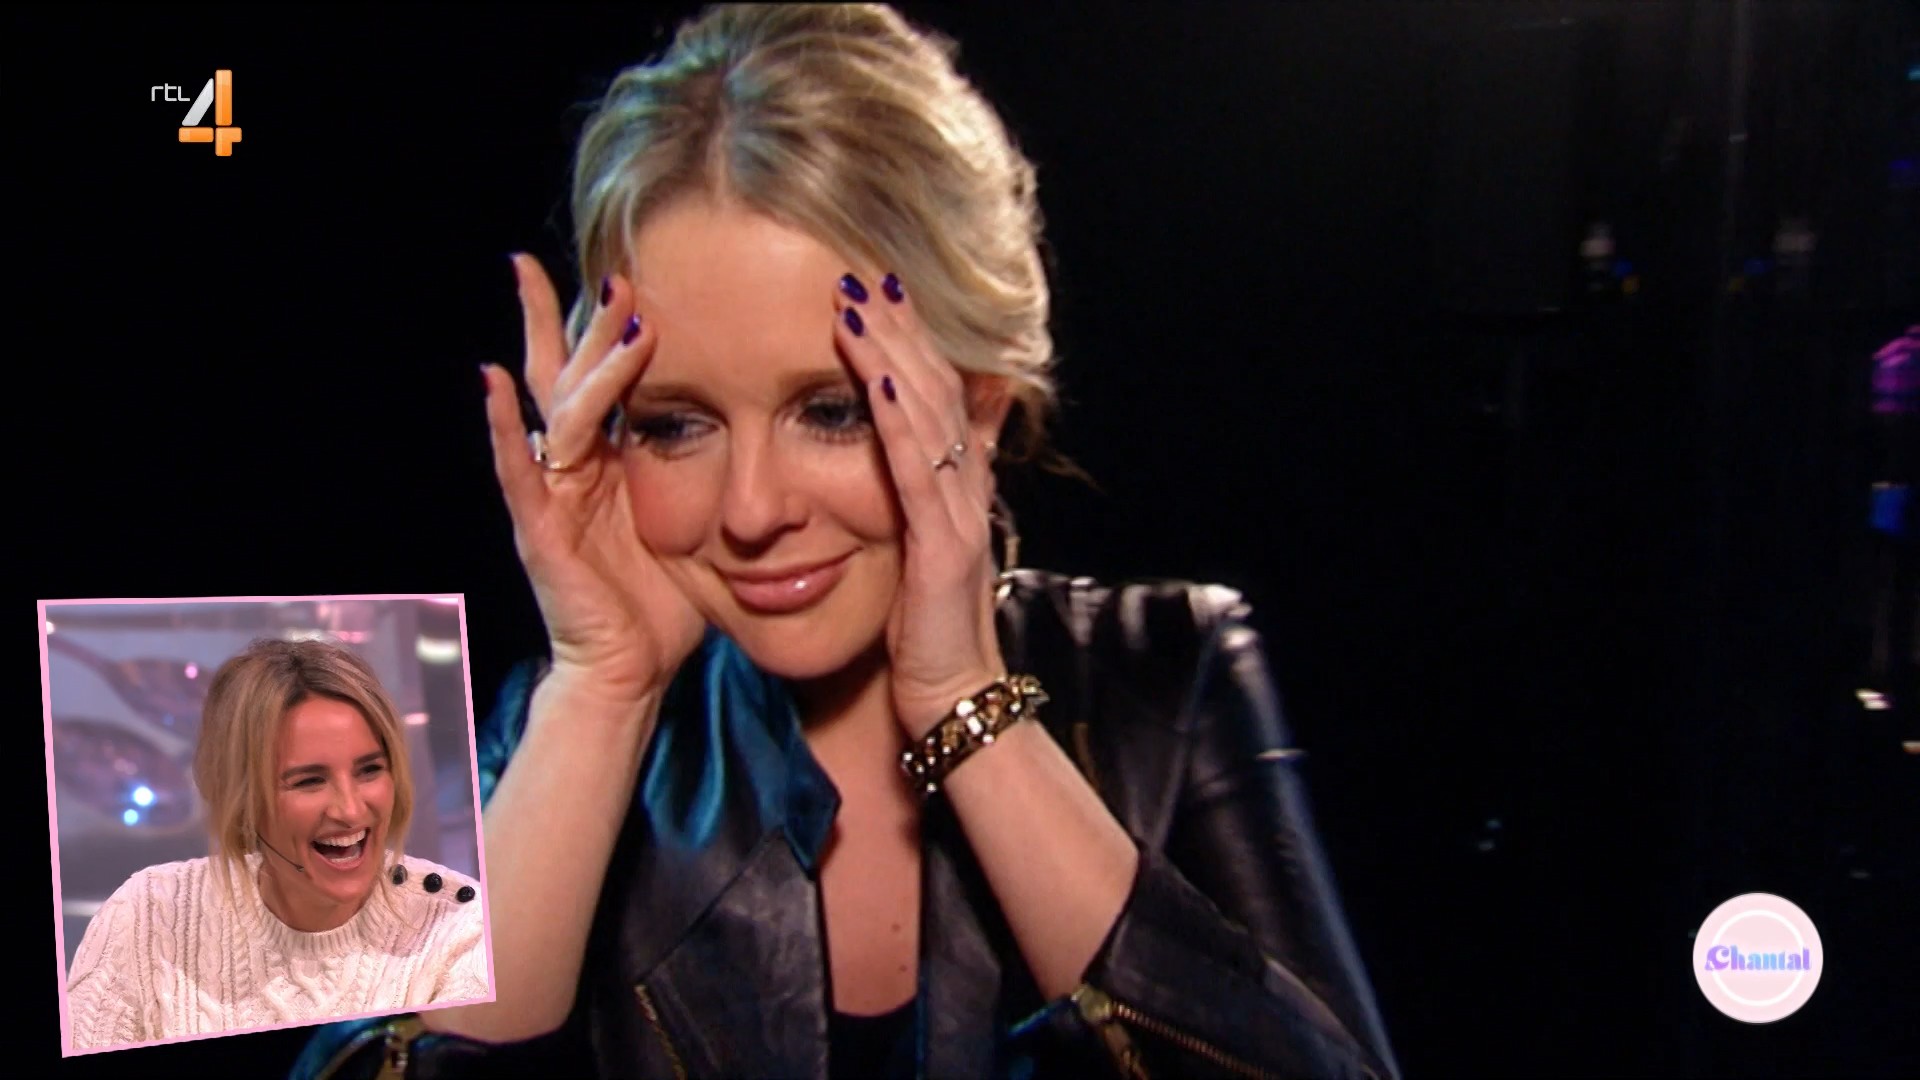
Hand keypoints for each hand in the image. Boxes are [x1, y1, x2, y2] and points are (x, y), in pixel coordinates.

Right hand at [482, 255, 705, 706]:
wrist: (629, 672)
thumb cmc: (660, 604)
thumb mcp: (691, 522)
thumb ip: (705, 474)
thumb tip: (763, 430)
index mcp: (607, 464)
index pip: (602, 381)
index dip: (610, 330)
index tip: (628, 274)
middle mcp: (571, 469)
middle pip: (568, 377)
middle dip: (584, 321)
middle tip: (608, 268)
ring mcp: (550, 495)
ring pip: (562, 410)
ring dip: (583, 359)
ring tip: (604, 312)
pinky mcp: (539, 530)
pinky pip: (518, 469)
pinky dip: (503, 427)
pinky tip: (494, 383)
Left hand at [830, 272, 1008, 735]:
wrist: (953, 696)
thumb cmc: (925, 627)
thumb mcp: (921, 544)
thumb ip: (922, 488)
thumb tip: (915, 445)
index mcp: (956, 481)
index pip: (936, 390)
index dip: (908, 337)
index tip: (874, 286)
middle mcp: (966, 484)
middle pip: (936, 384)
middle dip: (898, 326)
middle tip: (861, 269)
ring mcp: (960, 511)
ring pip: (929, 414)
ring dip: (893, 352)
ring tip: (857, 302)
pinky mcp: (944, 545)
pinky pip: (919, 470)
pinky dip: (899, 420)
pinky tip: (880, 377)